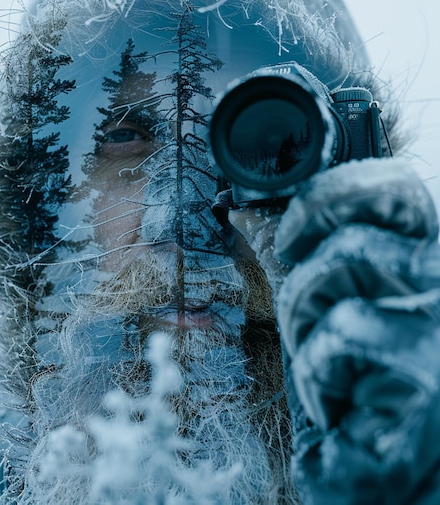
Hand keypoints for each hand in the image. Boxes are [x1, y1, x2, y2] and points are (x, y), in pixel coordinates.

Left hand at [229, 158, 439, 503]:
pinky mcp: (432, 385)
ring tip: (328, 375)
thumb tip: (243, 210)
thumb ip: (306, 257)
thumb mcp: (344, 310)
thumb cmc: (373, 389)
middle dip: (304, 286)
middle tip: (302, 323)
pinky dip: (318, 377)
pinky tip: (339, 407)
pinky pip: (339, 348)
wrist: (405, 478)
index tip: (290, 235)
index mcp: (433, 261)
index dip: (330, 196)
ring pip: (339, 299)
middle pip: (352, 246)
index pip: (393, 190)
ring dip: (308, 340)